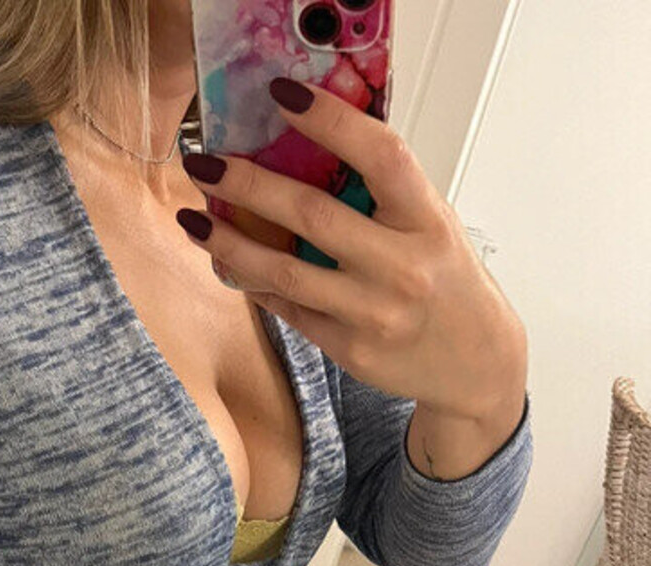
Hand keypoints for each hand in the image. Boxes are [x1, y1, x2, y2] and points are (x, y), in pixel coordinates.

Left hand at [177, 79, 526, 425]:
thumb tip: (306, 150)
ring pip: (286, 274)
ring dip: (230, 243)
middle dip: (249, 186)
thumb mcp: (432, 225)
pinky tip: (227, 261)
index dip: (330, 121)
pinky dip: (254, 282)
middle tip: (205, 164)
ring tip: (194, 220)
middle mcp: (402, 267)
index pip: (380, 156)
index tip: (282, 96)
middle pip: (313, 216)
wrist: (474, 363)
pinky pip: (288, 309)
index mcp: (428, 220)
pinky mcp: (349, 349)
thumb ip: (382, 195)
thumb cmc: (446, 281)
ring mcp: (373, 313)